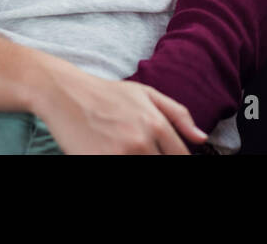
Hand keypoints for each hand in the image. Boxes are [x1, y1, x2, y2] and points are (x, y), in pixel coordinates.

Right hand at [31, 67, 208, 153]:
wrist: (65, 94)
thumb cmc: (106, 94)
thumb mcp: (145, 94)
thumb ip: (178, 114)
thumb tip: (202, 138)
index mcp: (155, 123)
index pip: (180, 157)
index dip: (179, 160)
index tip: (170, 158)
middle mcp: (141, 141)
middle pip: (164, 165)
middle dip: (159, 161)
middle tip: (145, 153)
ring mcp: (120, 155)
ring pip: (145, 171)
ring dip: (142, 164)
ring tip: (129, 152)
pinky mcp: (100, 162)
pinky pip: (122, 170)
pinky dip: (122, 165)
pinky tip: (114, 155)